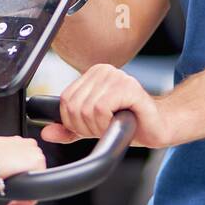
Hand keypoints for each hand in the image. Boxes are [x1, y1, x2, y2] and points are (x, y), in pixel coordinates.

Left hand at [42, 64, 171, 148]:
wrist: (157, 127)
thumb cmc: (129, 123)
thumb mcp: (92, 127)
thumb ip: (69, 129)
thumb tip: (46, 133)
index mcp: (92, 74)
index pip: (65, 101)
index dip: (74, 122)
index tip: (92, 128)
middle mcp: (103, 71)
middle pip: (74, 106)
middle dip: (86, 127)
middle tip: (105, 128)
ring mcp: (117, 76)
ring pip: (86, 109)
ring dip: (99, 127)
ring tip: (114, 125)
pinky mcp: (129, 87)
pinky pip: (101, 108)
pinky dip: (107, 123)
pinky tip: (120, 122)